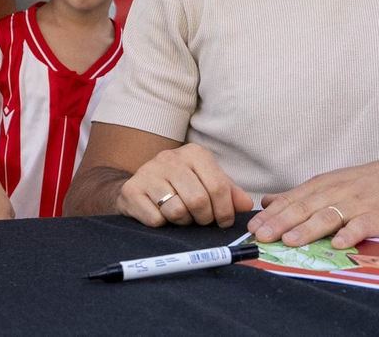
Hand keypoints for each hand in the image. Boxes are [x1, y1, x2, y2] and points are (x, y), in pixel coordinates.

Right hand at [116, 143, 253, 228]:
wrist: (140, 187)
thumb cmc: (180, 186)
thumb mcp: (207, 183)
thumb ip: (229, 193)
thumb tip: (246, 205)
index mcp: (194, 154)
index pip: (218, 187)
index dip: (224, 211)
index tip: (223, 221)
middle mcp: (169, 158)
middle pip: (198, 201)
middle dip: (203, 218)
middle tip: (200, 220)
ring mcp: (148, 173)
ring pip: (176, 211)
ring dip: (182, 222)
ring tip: (180, 216)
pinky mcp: (131, 190)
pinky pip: (155, 219)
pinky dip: (162, 224)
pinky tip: (161, 215)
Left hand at [247, 154, 378, 249]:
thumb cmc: (370, 183)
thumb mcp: (332, 183)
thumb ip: (300, 195)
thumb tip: (267, 202)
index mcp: (324, 185)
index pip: (292, 200)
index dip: (272, 214)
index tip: (252, 227)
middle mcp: (337, 192)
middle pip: (305, 208)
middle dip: (281, 223)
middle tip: (261, 236)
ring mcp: (359, 203)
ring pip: (329, 216)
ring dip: (308, 229)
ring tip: (290, 241)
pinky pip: (364, 225)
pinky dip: (351, 233)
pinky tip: (338, 243)